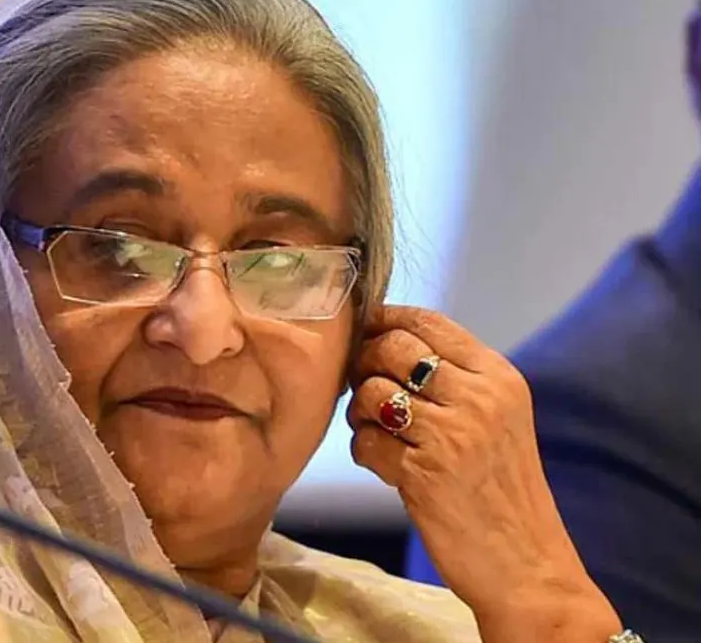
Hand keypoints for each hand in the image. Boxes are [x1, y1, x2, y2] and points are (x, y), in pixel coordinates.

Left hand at [347, 305, 620, 640]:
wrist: (528, 569)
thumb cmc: (503, 492)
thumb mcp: (497, 420)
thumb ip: (455, 380)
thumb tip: (384, 339)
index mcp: (499, 378)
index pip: (428, 322)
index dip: (385, 320)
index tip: (364, 334)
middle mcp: (479, 399)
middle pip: (390, 348)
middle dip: (363, 365)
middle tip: (364, 392)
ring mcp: (452, 436)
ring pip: (370, 392)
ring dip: (360, 413)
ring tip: (376, 433)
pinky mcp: (423, 475)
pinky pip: (365, 442)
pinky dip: (365, 453)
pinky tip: (386, 467)